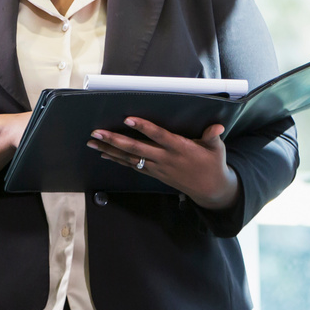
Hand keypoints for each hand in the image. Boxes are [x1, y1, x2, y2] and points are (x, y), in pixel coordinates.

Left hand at [86, 118, 238, 210]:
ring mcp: (157, 167)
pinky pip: (131, 166)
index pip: (159, 136)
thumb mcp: (216, 149)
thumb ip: (213, 136)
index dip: (144, 128)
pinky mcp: (153, 173)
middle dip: (115, 140)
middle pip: (136, 149)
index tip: (128, 119)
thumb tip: (217, 126)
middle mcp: (165, 158)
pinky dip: (117, 159)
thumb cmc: (212, 164)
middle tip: (97, 132)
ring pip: (129, 158)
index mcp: (179, 149)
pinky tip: (103, 153)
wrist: (209, 190)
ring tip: (92, 141)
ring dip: (109, 149)